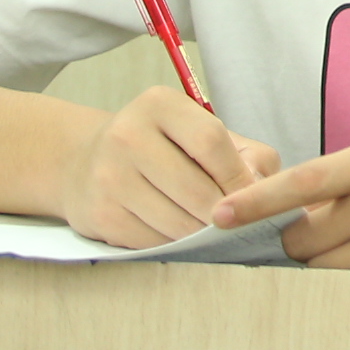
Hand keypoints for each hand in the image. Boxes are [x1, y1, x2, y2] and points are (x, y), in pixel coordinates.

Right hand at [57, 85, 280, 247]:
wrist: (86, 163)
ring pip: (174, 221)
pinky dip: (173, 245)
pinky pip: (150, 241)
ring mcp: (108, 176)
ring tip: (212, 233)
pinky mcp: (98, 214)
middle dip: (222, 214)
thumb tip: (264, 191)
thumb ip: (244, 153)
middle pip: (193, 188)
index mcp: (159, 104)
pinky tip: (179, 236)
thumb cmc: (163, 147)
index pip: (210, 141)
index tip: (251, 197)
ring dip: (201, 235)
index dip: (236, 176)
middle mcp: (127, 135)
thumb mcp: (201, 131)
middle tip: (237, 224)